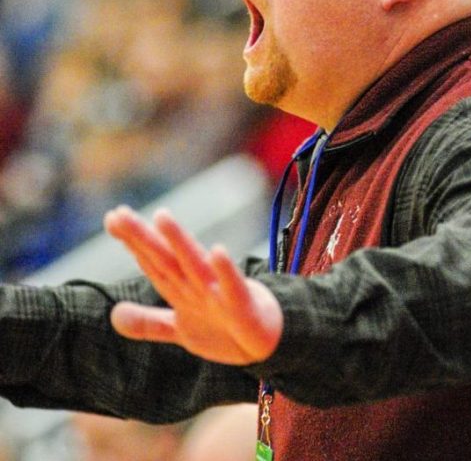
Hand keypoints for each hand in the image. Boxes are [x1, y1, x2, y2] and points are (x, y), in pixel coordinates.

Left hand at [103, 205, 282, 364]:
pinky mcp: (242, 304)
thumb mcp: (182, 330)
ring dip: (179, 241)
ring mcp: (220, 292)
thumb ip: (149, 323)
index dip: (132, 241)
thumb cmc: (227, 330)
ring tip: (161, 217)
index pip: (153, 261)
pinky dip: (225, 269)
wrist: (269, 345)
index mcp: (183, 288)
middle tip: (118, 214)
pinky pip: (233, 286)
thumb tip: (113, 316)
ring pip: (194, 264)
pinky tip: (217, 251)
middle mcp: (198, 283)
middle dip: (142, 237)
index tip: (111, 217)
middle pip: (166, 258)